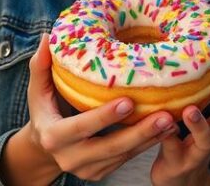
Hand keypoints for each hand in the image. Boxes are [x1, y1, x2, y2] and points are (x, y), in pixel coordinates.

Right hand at [19, 34, 180, 182]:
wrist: (44, 146)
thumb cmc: (45, 108)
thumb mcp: (38, 89)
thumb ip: (41, 65)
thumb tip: (46, 37)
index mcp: (53, 136)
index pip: (81, 127)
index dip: (104, 116)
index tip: (129, 101)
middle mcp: (69, 157)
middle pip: (109, 147)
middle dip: (139, 133)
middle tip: (164, 116)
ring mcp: (86, 169)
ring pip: (122, 156)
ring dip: (149, 140)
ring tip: (171, 121)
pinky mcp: (100, 173)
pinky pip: (126, 159)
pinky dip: (147, 145)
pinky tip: (166, 131)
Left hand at [150, 55, 209, 185]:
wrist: (176, 185)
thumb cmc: (181, 147)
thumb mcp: (190, 127)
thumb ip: (187, 103)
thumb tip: (180, 66)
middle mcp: (208, 139)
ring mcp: (193, 153)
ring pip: (204, 140)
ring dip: (199, 124)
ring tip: (190, 109)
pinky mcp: (174, 165)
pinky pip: (170, 149)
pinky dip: (162, 134)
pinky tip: (154, 120)